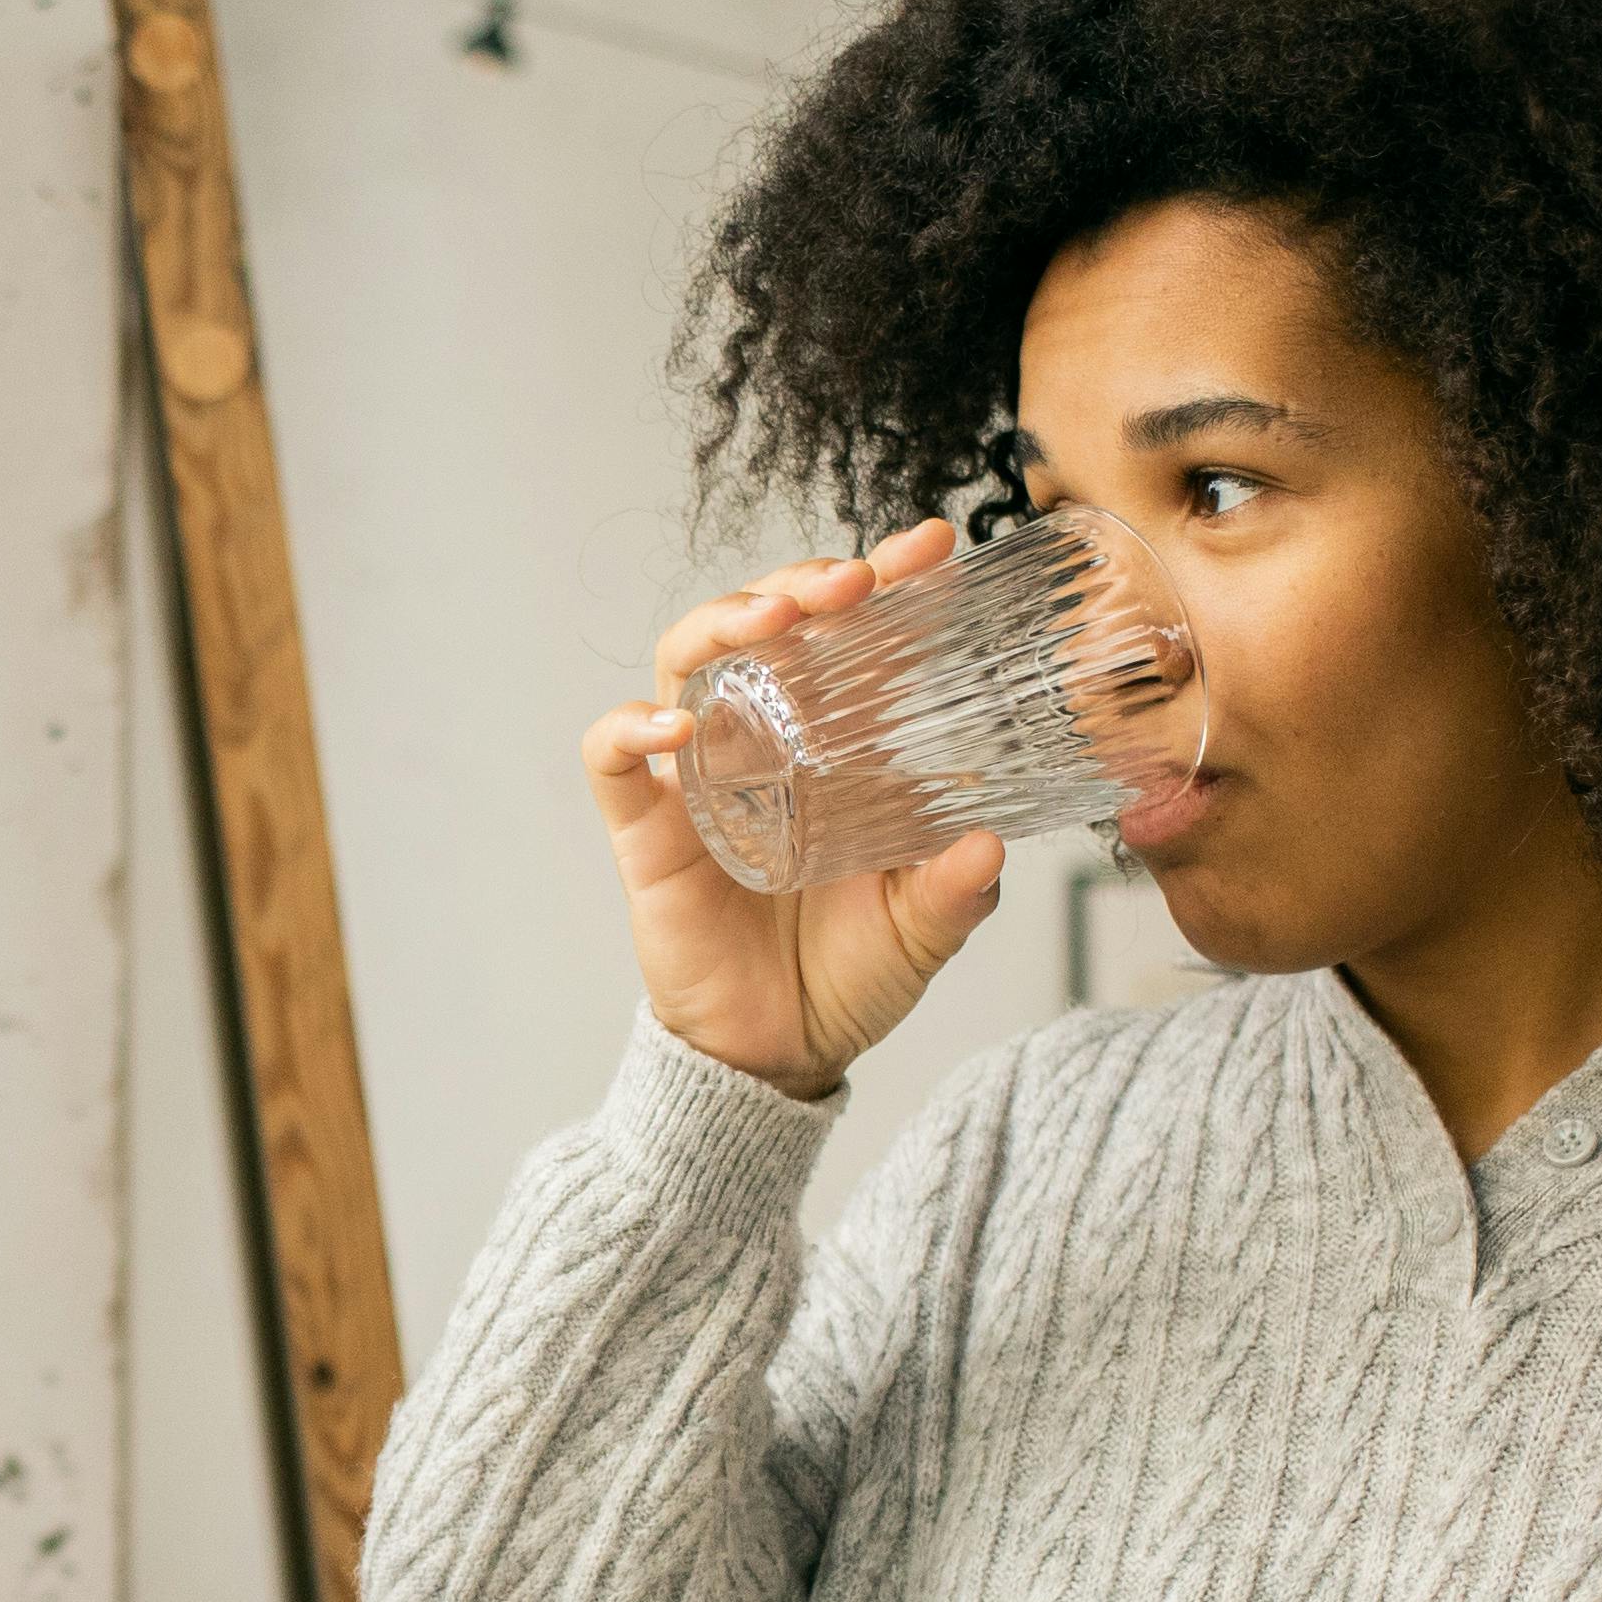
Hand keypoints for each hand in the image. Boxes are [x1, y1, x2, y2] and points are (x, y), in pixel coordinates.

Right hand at [584, 518, 1011, 1095]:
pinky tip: (674, 723)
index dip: (885, 583)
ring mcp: (698, 778)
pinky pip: (615, 758)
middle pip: (763, 627)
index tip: (929, 547)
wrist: (776, 1054)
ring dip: (722, 621)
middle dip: (802, 584)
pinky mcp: (646, 830)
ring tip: (772, 620)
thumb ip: (956, 891)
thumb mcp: (923, 930)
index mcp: (836, 746)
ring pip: (684, 661)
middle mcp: (762, 743)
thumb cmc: (848, 976)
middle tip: (854, 580)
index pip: (853, 640)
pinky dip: (631, 727)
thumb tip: (986, 843)